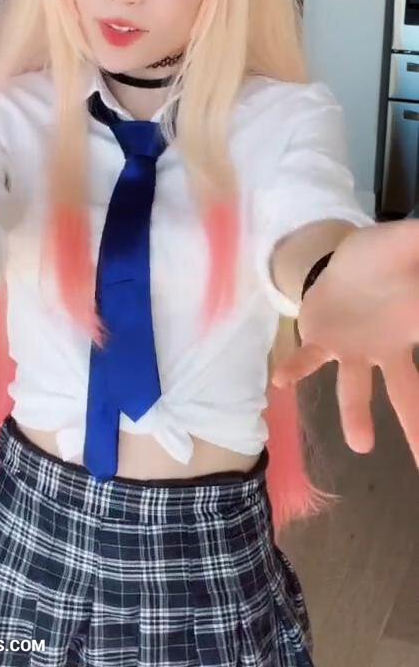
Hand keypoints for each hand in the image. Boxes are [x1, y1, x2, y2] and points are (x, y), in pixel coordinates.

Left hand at [272, 220, 418, 466]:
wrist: (342, 262)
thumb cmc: (383, 260)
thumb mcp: (409, 242)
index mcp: (413, 328)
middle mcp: (387, 351)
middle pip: (407, 392)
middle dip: (415, 427)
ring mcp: (353, 351)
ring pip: (356, 387)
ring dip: (356, 414)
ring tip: (361, 444)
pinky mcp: (320, 341)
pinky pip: (310, 358)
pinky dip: (297, 368)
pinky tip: (280, 379)